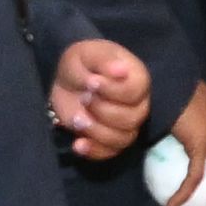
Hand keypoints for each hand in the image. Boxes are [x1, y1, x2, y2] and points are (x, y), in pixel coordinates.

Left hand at [47, 38, 147, 159]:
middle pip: (131, 118)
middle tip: (83, 98)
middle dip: (102, 111)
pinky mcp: (111, 140)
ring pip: (123, 138)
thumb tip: (120, 70)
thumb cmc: (82, 63)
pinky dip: (94, 150)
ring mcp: (127, 124)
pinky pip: (110, 152)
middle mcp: (138, 103)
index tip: (91, 82)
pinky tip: (78, 144)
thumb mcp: (87, 53)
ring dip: (96, 131)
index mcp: (137, 78)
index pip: (135, 91)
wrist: (68, 81)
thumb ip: (103, 60)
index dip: (112, 90)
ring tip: (77, 119)